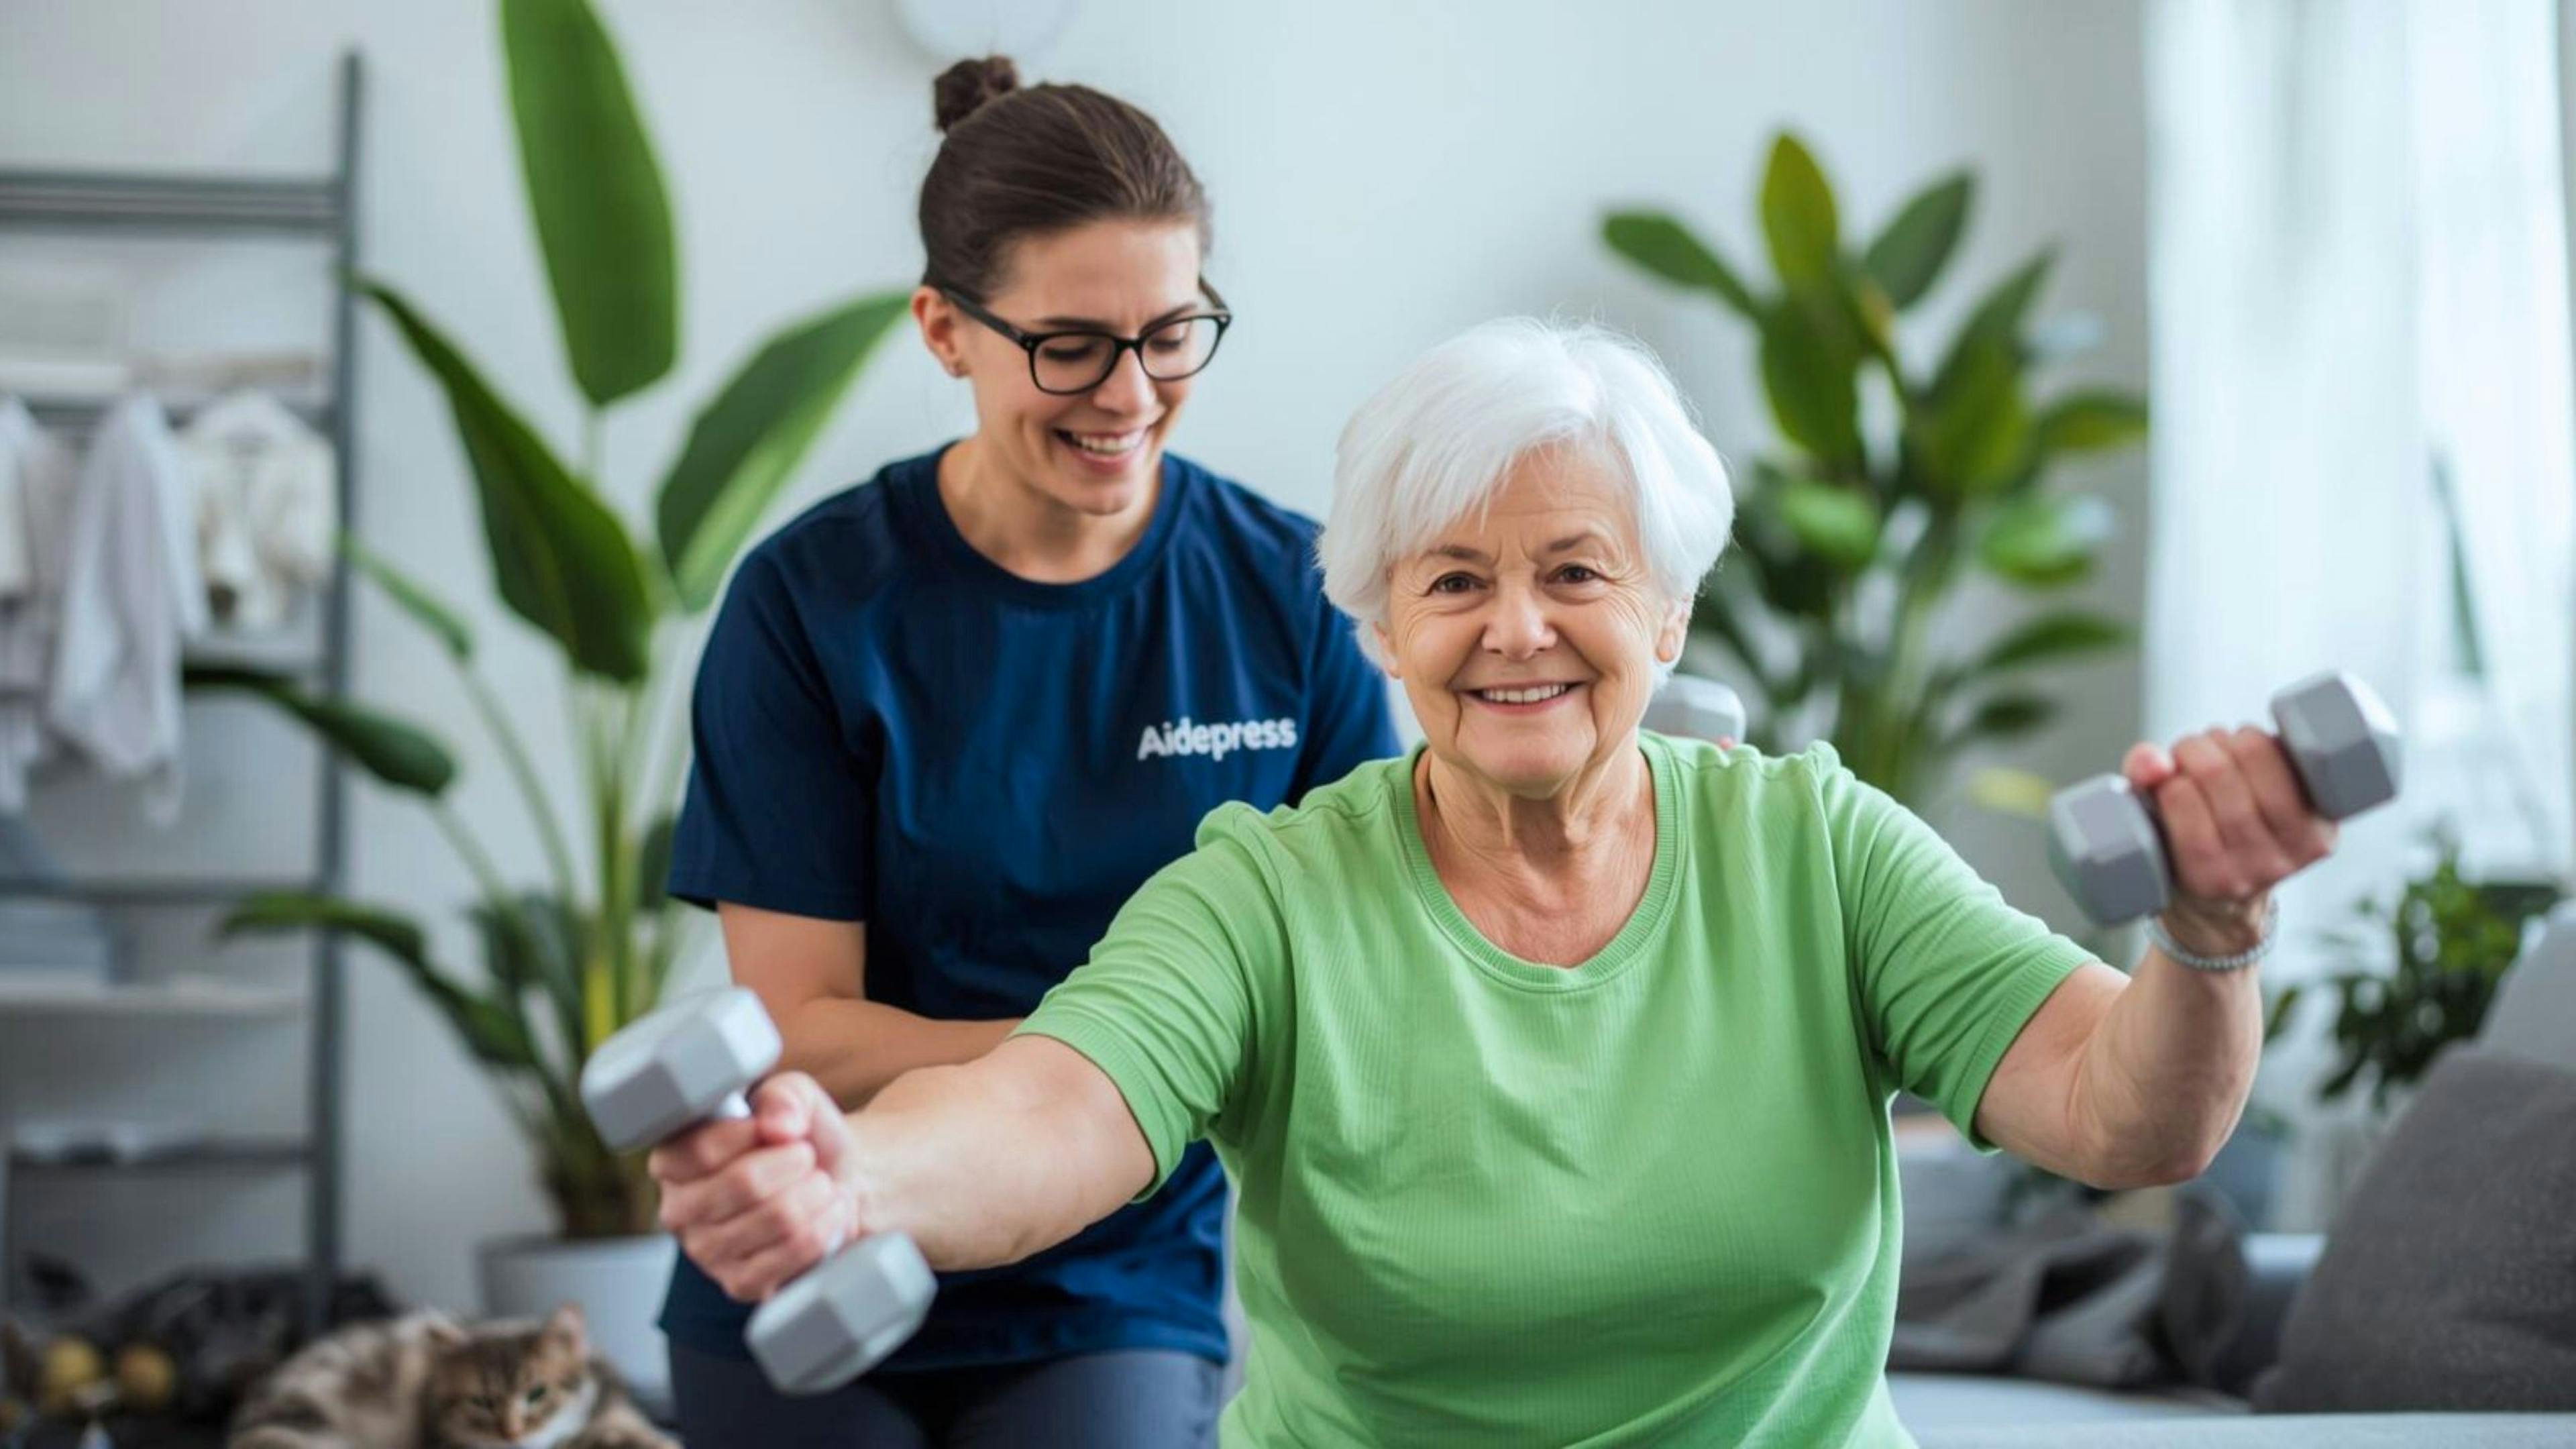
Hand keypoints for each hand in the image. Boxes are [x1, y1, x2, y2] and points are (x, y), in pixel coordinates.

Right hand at [648, 1072, 858, 1301]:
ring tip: (823, 1183)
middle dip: (794, 1163)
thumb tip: (778, 1125)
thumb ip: (784, 1096)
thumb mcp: (795, 1097)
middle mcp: (678, 1209)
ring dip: (816, 1194)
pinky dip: (824, 1226)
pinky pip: (790, 1255)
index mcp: (673, 1160)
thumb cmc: (801, 1138)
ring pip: (775, 1218)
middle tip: (809, 1156)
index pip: (702, 1150)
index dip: (755, 1134)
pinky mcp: (740, 1284)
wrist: (831, 1184)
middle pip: (742, 1184)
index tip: (786, 1129)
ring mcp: (706, 1252)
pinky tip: (830, 1212)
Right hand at [2123, 726, 2337, 956]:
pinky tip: (2255, 750)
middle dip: (2196, 747)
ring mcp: (2294, 851)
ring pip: (2261, 761)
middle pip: (2220, 773)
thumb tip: (2155, 759)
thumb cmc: (2180, 853)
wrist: (2232, 903)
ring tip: (2221, 749)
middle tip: (2190, 752)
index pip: (2180, 795)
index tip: (2166, 770)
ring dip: (2233, 739)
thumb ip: (2138, 784)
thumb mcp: (2146, 829)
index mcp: (2204, 877)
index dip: (2168, 768)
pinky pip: (2295, 766)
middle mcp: (2253, 870)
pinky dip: (2270, 745)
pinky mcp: (2323, 832)